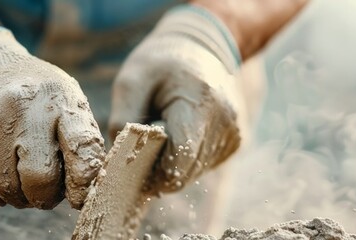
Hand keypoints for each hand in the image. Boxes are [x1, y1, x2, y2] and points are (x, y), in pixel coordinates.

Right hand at [0, 28, 104, 208]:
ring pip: (7, 189)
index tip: (79, 195)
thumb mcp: (67, 102)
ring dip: (19, 197)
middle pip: (39, 178)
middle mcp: (22, 107)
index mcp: (58, 99)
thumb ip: (82, 143)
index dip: (83, 182)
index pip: (81, 147)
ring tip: (23, 181)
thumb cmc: (37, 97)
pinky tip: (0, 179)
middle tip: (46, 191)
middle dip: (46, 196)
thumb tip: (83, 194)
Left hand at [109, 2, 305, 192]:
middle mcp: (224, 120)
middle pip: (186, 170)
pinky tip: (176, 139)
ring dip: (172, 167)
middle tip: (139, 157)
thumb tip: (119, 159)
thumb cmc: (160, 63)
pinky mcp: (236, 140)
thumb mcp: (131, 80)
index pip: (179, 156)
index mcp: (199, 102)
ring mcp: (234, 132)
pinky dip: (186, 161)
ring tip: (158, 141)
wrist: (200, 46)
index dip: (154, 171)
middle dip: (159, 172)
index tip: (134, 169)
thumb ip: (123, 119)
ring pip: (195, 172)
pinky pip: (205, 165)